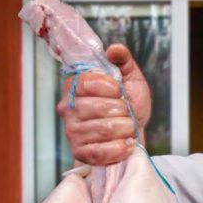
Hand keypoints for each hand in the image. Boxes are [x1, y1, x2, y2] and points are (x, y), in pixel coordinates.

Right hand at [57, 44, 151, 164]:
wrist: (134, 134)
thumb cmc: (130, 106)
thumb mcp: (131, 79)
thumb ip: (123, 61)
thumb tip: (114, 50)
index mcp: (76, 85)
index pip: (86, 82)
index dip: (110, 88)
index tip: (120, 91)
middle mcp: (68, 107)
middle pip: (99, 108)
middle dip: (123, 111)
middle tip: (127, 113)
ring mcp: (72, 131)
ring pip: (104, 129)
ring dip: (125, 129)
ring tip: (127, 128)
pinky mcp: (79, 152)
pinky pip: (101, 151)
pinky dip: (120, 148)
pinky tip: (125, 143)